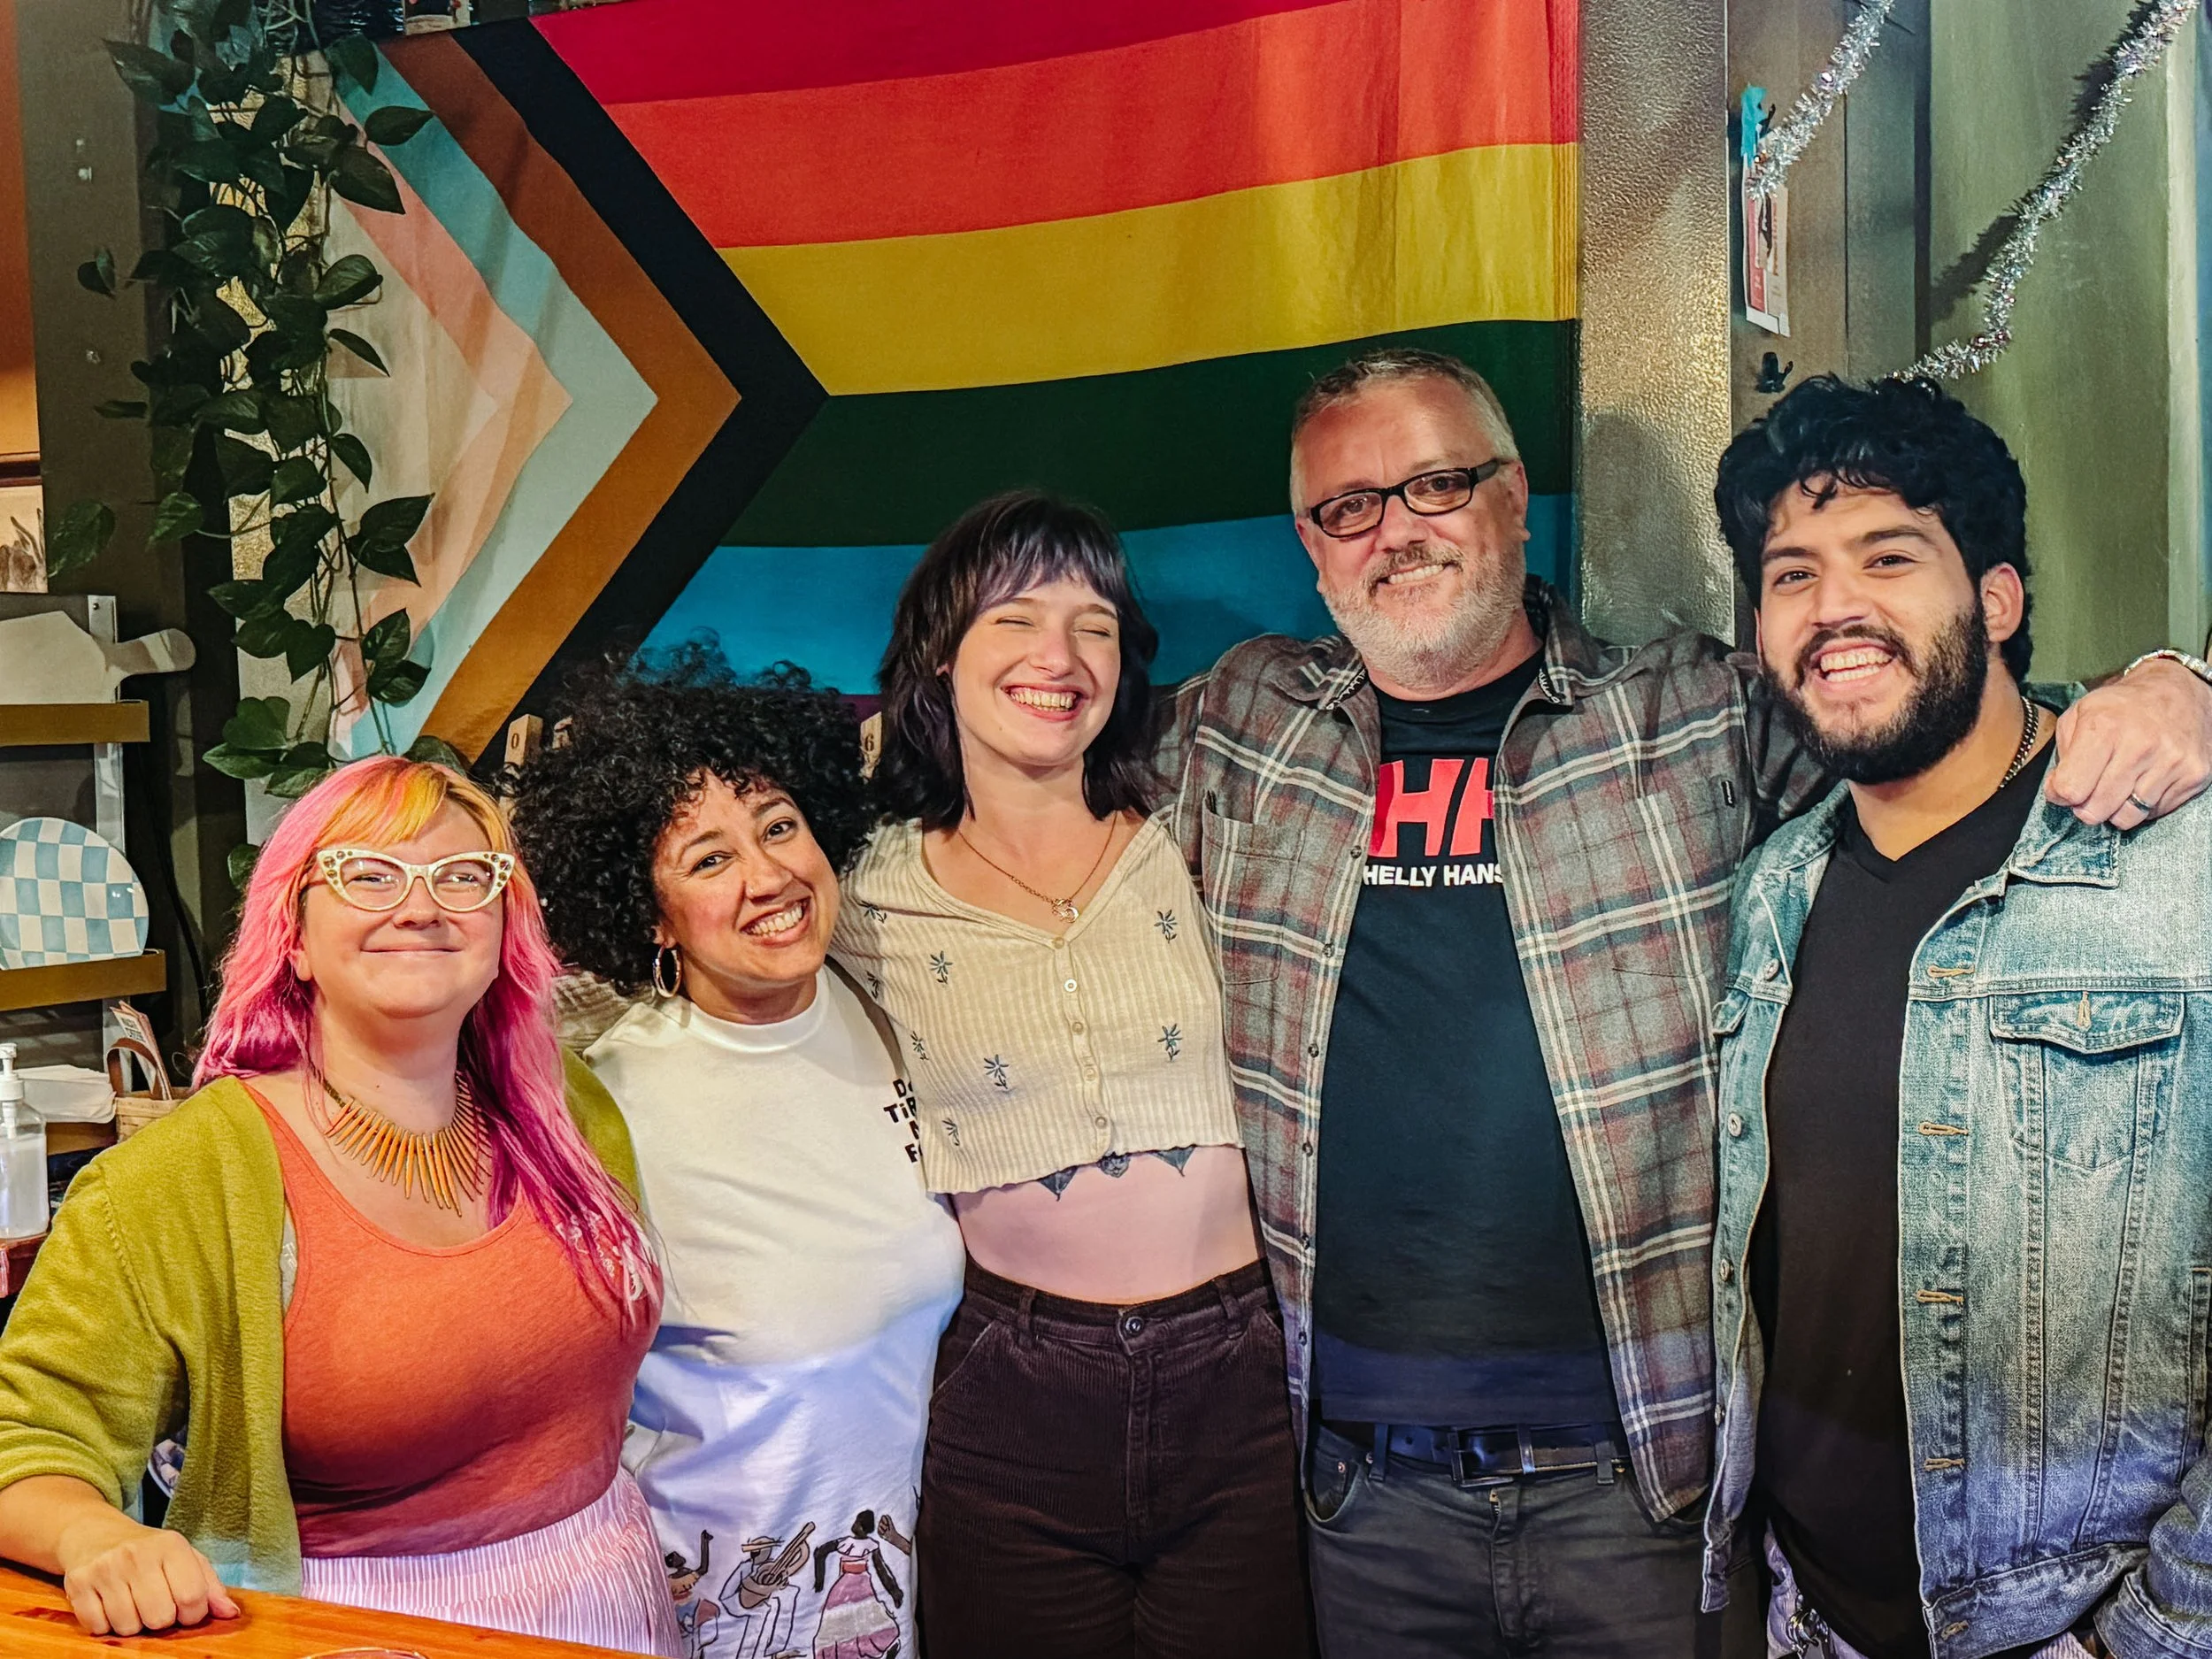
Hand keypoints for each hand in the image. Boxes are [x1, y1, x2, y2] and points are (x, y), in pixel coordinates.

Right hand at [53, 1506, 237, 1635]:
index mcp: (171, 1546)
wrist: (94, 1534)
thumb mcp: (184, 1558)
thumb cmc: (148, 1551)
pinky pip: (99, 1628)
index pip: (192, 1596)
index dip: (193, 1613)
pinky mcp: (77, 1584)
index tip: (186, 1609)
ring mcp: (105, 1569)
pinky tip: (109, 1604)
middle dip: (162, 1620)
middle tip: (155, 1604)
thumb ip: (210, 1586)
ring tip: (132, 1602)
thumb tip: (231, 1613)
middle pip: (160, 1617)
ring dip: (133, 1624)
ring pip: (128, 1627)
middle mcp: (137, 1555)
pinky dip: (106, 1625)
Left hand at [2046, 658, 2211, 827]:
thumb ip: (2063, 753)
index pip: (2071, 788)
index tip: (2062, 787)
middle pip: (2097, 809)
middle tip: (2090, 789)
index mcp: (2104, 728)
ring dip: (2115, 808)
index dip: (2059, 794)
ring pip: (2127, 817)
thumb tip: (2059, 792)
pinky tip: (2143, 781)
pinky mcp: (2194, 775)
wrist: (2179, 689)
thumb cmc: (2121, 706)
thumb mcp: (2080, 713)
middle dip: (2085, 806)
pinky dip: (2143, 805)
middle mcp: (2140, 746)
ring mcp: (2171, 762)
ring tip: (2117, 785)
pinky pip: (2154, 813)